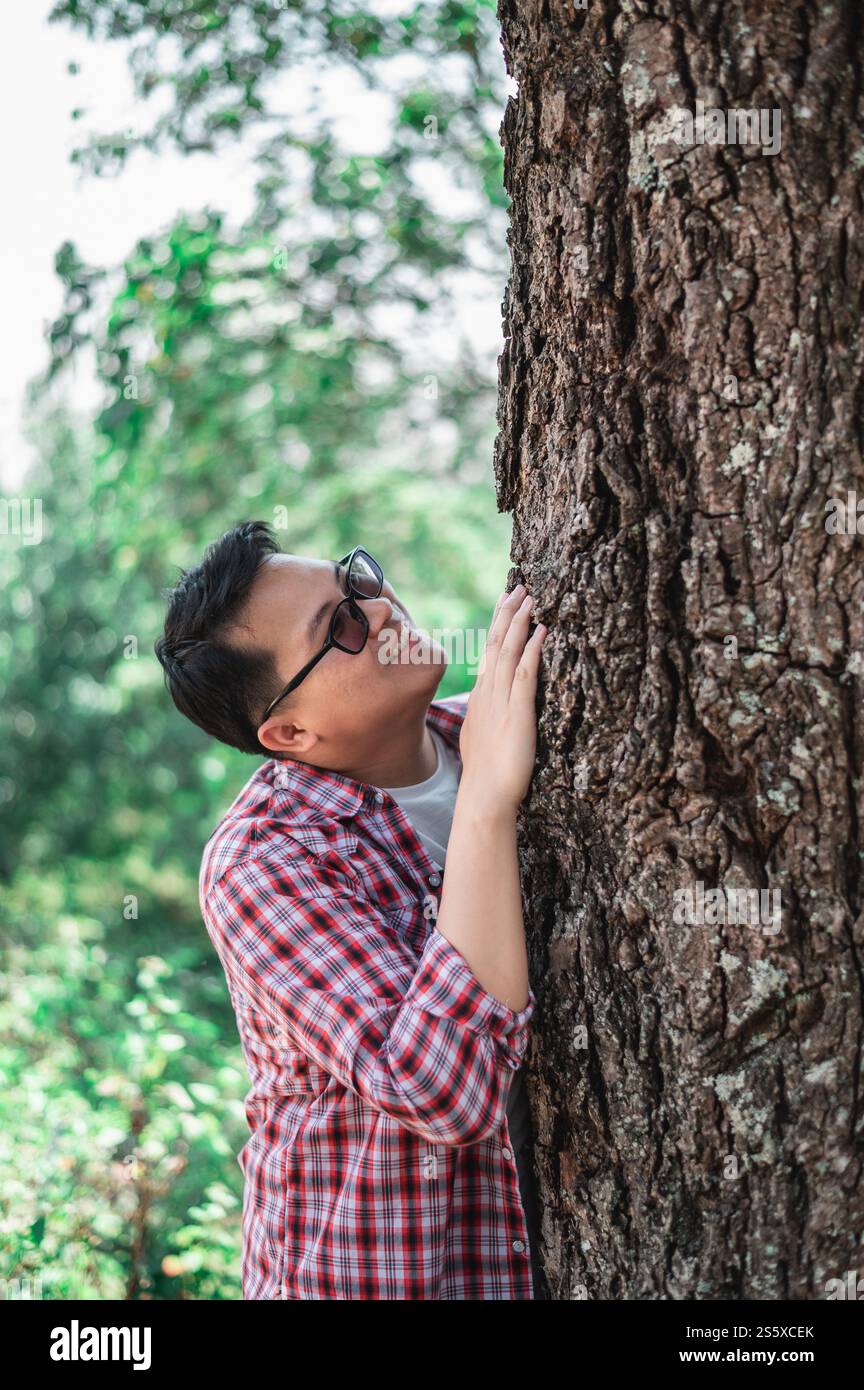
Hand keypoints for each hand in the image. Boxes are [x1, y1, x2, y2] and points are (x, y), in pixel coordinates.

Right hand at [458, 582, 547, 814]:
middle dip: (507, 614)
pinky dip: (532, 649)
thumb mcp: (482, 739)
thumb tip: (490, 711)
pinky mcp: (518, 713)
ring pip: (508, 652)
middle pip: (495, 644)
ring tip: (530, 597)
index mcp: (480, 699)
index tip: (505, 603)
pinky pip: (525, 673)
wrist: (484, 798)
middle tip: (517, 587)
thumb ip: (487, 719)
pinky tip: (542, 630)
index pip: (488, 654)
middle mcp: (488, 694)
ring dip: (520, 622)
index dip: (497, 626)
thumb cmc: (487, 777)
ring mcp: (501, 702)